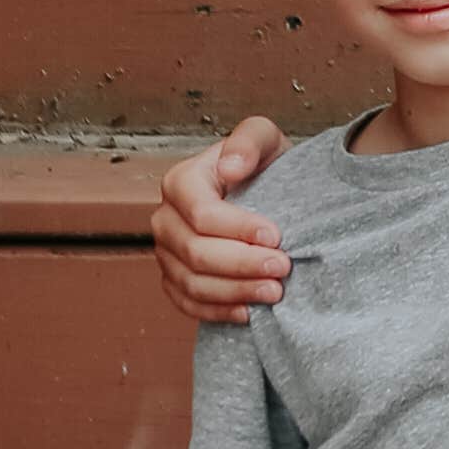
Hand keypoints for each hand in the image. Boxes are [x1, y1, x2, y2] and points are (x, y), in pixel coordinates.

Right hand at [155, 119, 289, 320]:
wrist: (263, 188)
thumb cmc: (261, 162)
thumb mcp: (262, 136)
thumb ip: (248, 141)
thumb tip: (230, 168)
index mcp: (180, 182)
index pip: (202, 214)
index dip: (238, 229)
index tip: (275, 236)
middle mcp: (166, 219)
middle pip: (196, 252)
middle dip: (242, 264)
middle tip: (283, 268)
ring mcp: (167, 253)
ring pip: (192, 282)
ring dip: (235, 292)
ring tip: (274, 292)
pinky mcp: (175, 279)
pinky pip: (188, 303)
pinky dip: (217, 312)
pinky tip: (249, 311)